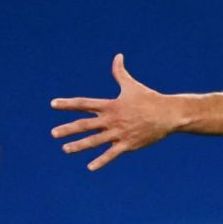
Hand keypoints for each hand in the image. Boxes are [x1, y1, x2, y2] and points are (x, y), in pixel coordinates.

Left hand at [51, 54, 180, 170]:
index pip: (84, 103)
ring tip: (65, 149)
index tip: (53, 105)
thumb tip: (118, 55)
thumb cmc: (150, 98)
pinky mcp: (129, 144)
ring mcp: (120, 133)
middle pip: (85, 124)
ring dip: (79, 145)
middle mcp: (112, 119)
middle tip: (54, 134)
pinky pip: (112, 154)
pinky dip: (101, 161)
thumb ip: (120, 72)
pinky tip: (90, 167)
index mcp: (110, 105)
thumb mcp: (132, 85)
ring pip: (95, 141)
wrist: (169, 114)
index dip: (68, 104)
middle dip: (68, 129)